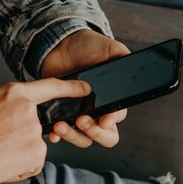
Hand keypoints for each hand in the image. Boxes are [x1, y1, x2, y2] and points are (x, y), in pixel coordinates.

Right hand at [0, 78, 90, 183]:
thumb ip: (9, 105)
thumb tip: (21, 116)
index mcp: (14, 93)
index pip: (50, 86)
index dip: (70, 87)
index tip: (86, 88)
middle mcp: (29, 110)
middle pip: (36, 125)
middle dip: (20, 137)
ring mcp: (34, 132)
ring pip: (34, 146)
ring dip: (19, 153)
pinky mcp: (37, 153)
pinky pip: (34, 163)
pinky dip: (21, 167)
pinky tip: (3, 164)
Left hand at [40, 29, 129, 147]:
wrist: (61, 44)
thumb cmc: (89, 46)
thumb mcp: (109, 47)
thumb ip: (123, 56)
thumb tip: (130, 64)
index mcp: (114, 99)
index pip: (118, 118)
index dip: (112, 121)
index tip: (104, 119)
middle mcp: (99, 112)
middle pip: (105, 136)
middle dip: (95, 133)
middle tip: (82, 121)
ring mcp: (80, 115)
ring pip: (83, 139)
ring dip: (73, 136)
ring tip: (61, 126)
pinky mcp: (62, 115)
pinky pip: (62, 134)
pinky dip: (57, 136)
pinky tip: (52, 132)